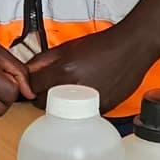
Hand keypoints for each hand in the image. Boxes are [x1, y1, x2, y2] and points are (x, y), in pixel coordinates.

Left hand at [28, 26, 155, 116]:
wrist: (132, 48)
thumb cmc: (104, 45)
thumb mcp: (68, 47)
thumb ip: (43, 59)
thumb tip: (27, 70)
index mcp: (64, 71)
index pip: (32, 88)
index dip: (31, 86)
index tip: (35, 84)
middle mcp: (75, 87)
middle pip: (44, 103)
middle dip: (44, 96)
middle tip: (52, 87)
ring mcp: (89, 101)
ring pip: (62, 112)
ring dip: (61, 105)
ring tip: (70, 92)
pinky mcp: (102, 109)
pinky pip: (81, 114)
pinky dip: (79, 108)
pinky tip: (86, 95)